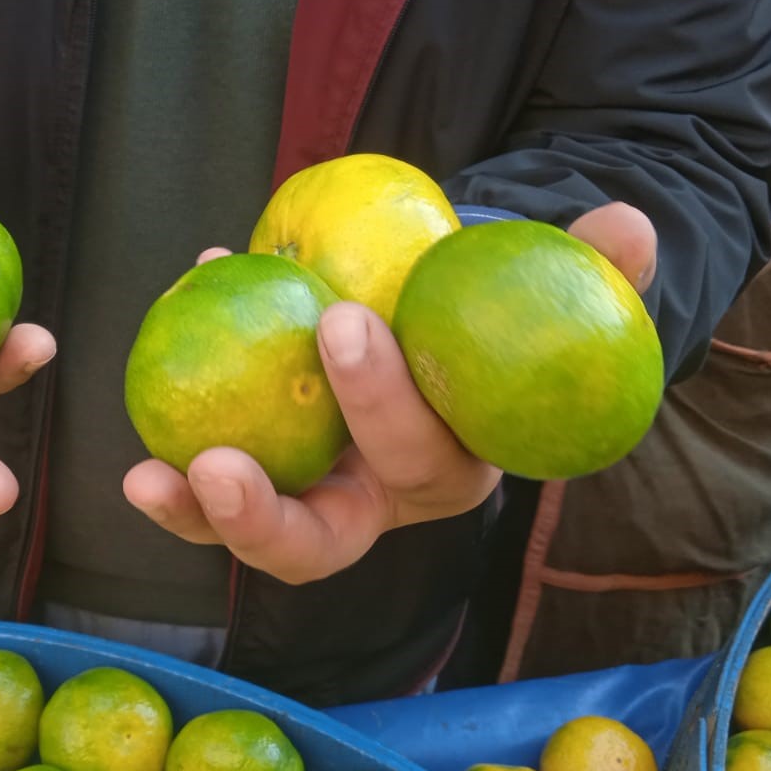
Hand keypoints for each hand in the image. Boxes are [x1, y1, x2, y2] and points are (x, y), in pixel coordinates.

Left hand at [122, 202, 656, 583]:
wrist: (432, 321)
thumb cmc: (492, 312)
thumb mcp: (549, 290)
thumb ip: (595, 269)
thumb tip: (627, 227)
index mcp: (449, 472)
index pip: (418, 459)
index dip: (383, 404)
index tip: (341, 319)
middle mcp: (374, 505)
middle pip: (320, 542)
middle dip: (265, 517)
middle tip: (214, 461)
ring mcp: (308, 499)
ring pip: (248, 534)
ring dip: (194, 516)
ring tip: (144, 478)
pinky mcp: (254, 476)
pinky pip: (204, 476)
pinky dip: (173, 428)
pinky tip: (162, 323)